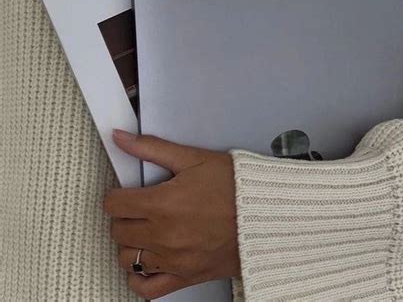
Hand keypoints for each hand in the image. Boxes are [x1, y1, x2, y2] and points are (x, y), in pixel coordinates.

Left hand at [104, 130, 240, 299]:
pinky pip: (147, 289)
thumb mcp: (193, 158)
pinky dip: (139, 277)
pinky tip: (147, 261)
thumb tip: (121, 138)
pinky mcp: (186, 276)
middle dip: (124, 215)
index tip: (126, 192)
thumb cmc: (234, 185)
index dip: (117, 194)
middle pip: (118, 230)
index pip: (114, 204)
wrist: (267, 213)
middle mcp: (163, 235)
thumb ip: (152, 148)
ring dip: (131, 242)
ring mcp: (173, 260)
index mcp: (162, 204)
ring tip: (146, 229)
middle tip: (140, 206)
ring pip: (127, 258)